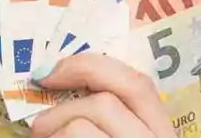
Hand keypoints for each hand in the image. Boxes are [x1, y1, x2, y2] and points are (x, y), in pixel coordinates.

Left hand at [30, 55, 174, 137]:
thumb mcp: (127, 131)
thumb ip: (116, 112)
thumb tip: (66, 80)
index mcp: (162, 130)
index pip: (139, 84)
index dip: (91, 68)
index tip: (53, 71)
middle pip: (105, 103)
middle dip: (62, 109)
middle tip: (39, 125)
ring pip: (78, 127)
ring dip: (51, 133)